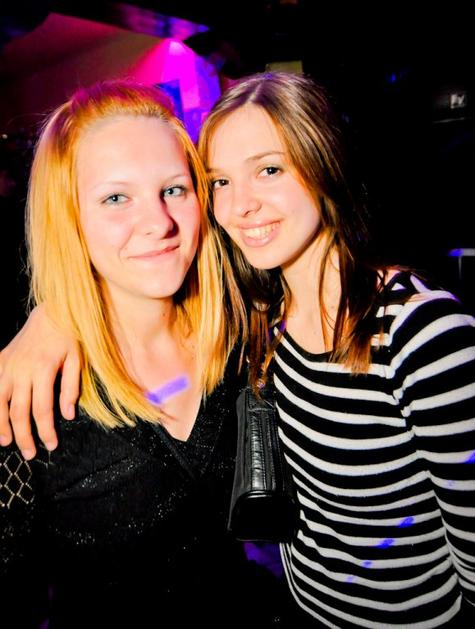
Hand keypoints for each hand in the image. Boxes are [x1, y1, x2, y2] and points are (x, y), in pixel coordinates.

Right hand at [0, 305, 80, 458]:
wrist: (51, 313)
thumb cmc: (69, 338)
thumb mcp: (77, 361)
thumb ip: (71, 388)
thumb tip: (68, 416)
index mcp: (43, 370)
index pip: (42, 410)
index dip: (45, 431)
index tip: (51, 445)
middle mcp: (21, 369)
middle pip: (18, 412)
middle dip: (24, 436)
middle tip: (30, 454)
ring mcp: (7, 365)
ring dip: (1, 426)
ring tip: (7, 442)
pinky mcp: (0, 360)